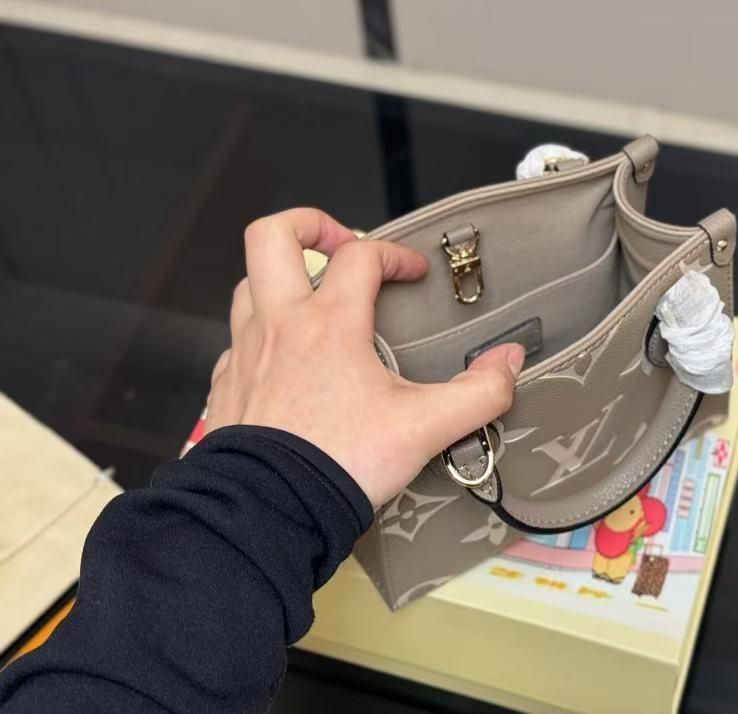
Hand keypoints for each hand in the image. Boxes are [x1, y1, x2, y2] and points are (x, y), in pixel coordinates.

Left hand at [204, 208, 524, 506]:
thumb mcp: (426, 428)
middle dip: (309, 225)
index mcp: (328, 323)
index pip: (360, 256)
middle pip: (271, 236)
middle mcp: (279, 326)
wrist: (268, 513)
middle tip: (341, 246)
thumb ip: (479, 392)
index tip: (414, 274)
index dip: (394, 254)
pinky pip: (237, 340)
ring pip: (247, 284)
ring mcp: (245, 353)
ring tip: (314, 299)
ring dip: (280, 279)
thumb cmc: (342, 463)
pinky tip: (287, 361)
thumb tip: (509, 362)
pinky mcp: (227, 387)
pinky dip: (262, 334)